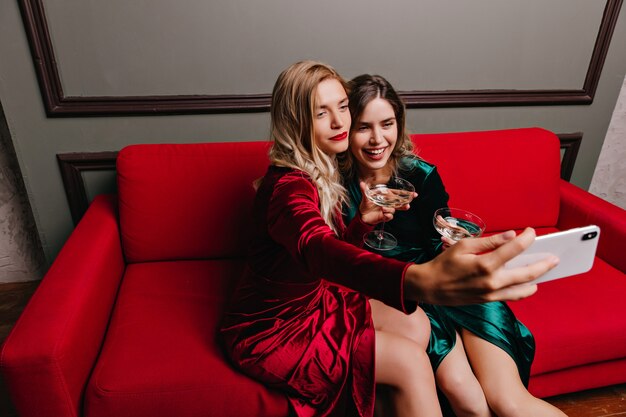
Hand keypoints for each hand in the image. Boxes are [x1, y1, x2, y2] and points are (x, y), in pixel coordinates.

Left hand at [358, 181, 415, 224]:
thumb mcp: (365, 197)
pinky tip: (383, 214)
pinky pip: (390, 216)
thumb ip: (364, 190)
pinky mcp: (385, 217)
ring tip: (383, 209)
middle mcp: (389, 203)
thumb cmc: (366, 204)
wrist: (362, 216)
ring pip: (394, 209)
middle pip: (400, 202)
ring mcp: (388, 210)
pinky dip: (387, 215)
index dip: (406, 194)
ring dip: (390, 209)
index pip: (398, 194)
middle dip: (405, 204)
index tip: (414, 194)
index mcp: (386, 196)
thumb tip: (361, 183)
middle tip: (407, 205)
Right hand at [405, 228, 558, 304]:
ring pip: (523, 289)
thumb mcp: (463, 246)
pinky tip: (529, 283)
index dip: (527, 238)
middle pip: (526, 272)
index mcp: (485, 264)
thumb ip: (489, 241)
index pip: (514, 248)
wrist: (430, 287)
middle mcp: (491, 281)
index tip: (532, 232)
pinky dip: (523, 290)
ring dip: (537, 279)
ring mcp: (492, 293)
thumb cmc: (444, 264)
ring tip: (546, 271)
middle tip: (554, 257)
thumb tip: (511, 236)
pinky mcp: (489, 300)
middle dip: (543, 263)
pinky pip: (512, 296)